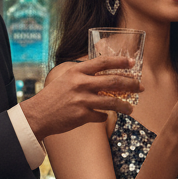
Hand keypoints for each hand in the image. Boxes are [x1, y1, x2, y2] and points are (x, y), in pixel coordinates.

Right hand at [22, 56, 142, 140]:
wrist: (37, 115)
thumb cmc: (53, 96)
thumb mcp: (66, 78)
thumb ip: (84, 75)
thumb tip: (106, 75)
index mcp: (77, 71)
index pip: (103, 62)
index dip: (120, 62)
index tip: (132, 63)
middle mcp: (81, 84)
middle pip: (114, 81)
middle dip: (131, 84)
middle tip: (140, 87)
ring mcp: (82, 100)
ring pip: (112, 102)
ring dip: (125, 106)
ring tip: (131, 109)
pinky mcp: (82, 116)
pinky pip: (101, 116)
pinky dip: (105, 116)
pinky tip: (105, 116)